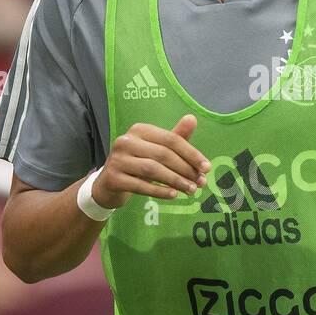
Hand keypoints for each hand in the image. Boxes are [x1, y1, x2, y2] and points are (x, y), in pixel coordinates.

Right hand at [92, 114, 209, 208]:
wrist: (108, 184)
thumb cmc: (137, 164)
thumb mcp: (156, 150)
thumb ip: (175, 137)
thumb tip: (192, 118)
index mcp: (139, 130)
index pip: (171, 139)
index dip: (191, 153)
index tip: (207, 168)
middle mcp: (126, 141)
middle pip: (163, 154)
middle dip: (185, 170)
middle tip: (201, 183)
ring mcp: (117, 159)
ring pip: (152, 170)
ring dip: (176, 181)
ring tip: (191, 190)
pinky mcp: (113, 178)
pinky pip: (141, 185)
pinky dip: (159, 191)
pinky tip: (173, 195)